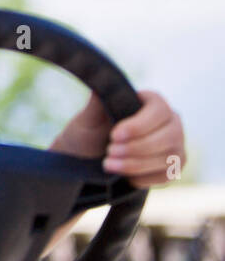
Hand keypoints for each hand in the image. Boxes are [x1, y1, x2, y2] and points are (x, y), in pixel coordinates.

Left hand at [50, 89, 185, 187]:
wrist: (87, 160)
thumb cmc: (89, 133)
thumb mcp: (88, 119)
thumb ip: (97, 104)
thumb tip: (100, 83)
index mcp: (152, 102)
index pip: (159, 110)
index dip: (140, 125)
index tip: (115, 135)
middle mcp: (170, 122)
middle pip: (170, 135)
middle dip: (138, 148)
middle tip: (109, 152)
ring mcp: (175, 145)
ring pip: (170, 157)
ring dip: (138, 164)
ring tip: (109, 165)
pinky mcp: (172, 167)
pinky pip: (168, 175)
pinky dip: (145, 178)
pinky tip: (124, 176)